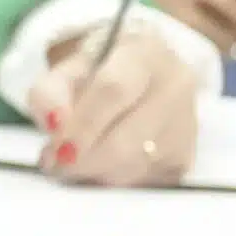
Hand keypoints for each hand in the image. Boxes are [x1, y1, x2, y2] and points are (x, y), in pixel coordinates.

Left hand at [25, 24, 198, 186]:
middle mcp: (175, 88)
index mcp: (144, 54)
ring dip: (94, 172)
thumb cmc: (100, 70)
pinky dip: (112, 179)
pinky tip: (99, 165)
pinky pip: (142, 181)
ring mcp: (186, 126)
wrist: (146, 74)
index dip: (81, 124)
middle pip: (125, 141)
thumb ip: (49, 91)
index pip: (114, 91)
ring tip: (72, 160)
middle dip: (82, 159)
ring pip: (133, 167)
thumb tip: (53, 124)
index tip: (55, 147)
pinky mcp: (186, 158)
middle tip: (54, 163)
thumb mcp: (68, 68)